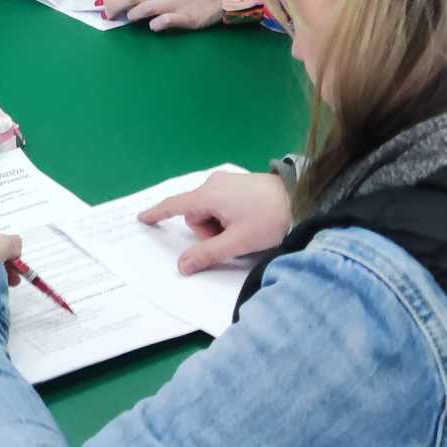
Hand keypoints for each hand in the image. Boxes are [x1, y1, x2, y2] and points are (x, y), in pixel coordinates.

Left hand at [98, 0, 222, 32]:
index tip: (99, 3)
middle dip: (115, 5)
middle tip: (105, 14)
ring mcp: (173, 5)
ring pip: (146, 8)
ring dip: (133, 14)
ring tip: (129, 17)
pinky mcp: (185, 17)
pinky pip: (166, 21)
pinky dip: (156, 24)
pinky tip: (152, 26)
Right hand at [136, 170, 291, 273]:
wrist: (304, 196)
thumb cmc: (269, 220)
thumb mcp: (238, 242)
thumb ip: (207, 254)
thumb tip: (181, 266)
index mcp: (209, 195)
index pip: (175, 206)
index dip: (157, 214)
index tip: (142, 218)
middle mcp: (213, 183)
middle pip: (196, 214)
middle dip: (208, 231)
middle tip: (233, 239)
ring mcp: (227, 181)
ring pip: (210, 210)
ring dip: (220, 224)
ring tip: (246, 229)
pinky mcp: (239, 182)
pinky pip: (222, 202)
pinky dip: (228, 215)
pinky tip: (249, 220)